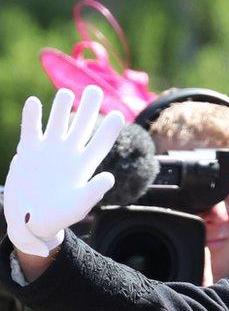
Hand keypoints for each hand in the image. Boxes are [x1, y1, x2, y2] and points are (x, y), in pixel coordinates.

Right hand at [4, 86, 120, 255]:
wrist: (31, 221)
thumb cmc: (58, 217)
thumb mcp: (78, 207)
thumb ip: (93, 192)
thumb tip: (110, 178)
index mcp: (84, 166)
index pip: (100, 144)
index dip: (109, 130)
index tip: (119, 114)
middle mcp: (69, 154)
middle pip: (82, 127)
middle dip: (88, 109)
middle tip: (95, 90)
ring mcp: (49, 150)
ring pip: (57, 123)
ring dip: (61, 108)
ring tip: (66, 93)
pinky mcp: (29, 151)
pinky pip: (31, 129)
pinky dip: (32, 117)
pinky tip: (33, 102)